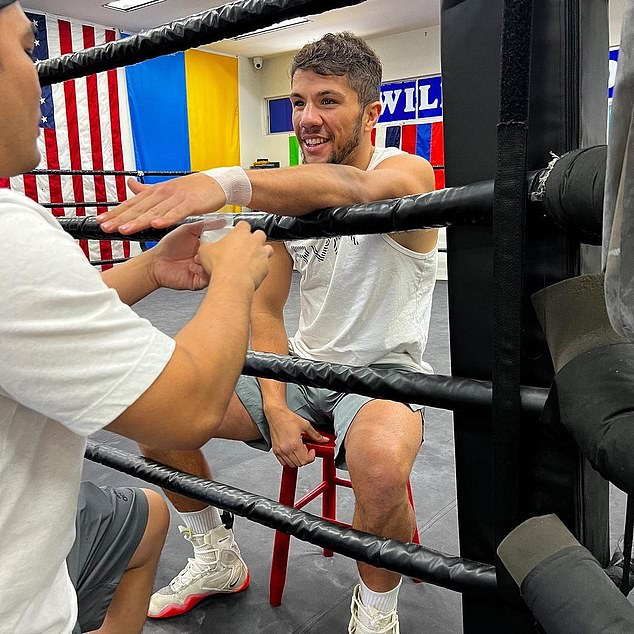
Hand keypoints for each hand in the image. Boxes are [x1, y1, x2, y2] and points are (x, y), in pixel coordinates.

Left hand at [97, 173, 226, 234]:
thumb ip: (148, 189)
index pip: (132, 204)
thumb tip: (130, 184)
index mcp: (156, 192)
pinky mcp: (190, 204)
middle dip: (121, 218)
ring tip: (125, 230)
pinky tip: (157, 225)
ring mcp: (176, 199)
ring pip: (154, 212)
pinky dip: (167, 218)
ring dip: (139, 221)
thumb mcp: (167, 188)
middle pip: (139, 209)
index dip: (116, 213)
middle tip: (106, 227)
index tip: (101, 221)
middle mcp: (163, 194)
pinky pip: (177, 213)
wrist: (217, 183)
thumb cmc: (194, 188)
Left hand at [147, 220, 225, 290]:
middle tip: (211, 249)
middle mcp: (206, 260)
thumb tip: (220, 220)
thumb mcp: (187, 230)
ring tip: (197, 257)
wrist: (155, 263)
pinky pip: (207, 278)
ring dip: (208, 263)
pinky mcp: (198, 282)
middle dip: (217, 254)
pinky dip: (202, 272)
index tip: (225, 238)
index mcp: (206, 247)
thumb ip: (204, 225)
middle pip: (221, 258)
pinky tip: (192, 266)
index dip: (224, 242)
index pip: (221, 246)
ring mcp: (203, 271)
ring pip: (216, 269)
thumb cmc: (167, 247)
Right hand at [196, 221, 272, 290]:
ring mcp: (262, 254)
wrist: (232, 281)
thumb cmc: (220, 265)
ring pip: (268, 248)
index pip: (243, 224)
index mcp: (240, 233)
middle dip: (255, 238)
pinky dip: (262, 267)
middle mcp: (254, 241)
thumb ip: (208, 247)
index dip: (240, 228)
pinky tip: (254, 271)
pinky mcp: (265, 267)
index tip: (237, 232)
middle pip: (260, 233)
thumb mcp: (205, 251)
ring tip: (255, 257)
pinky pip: (267, 265)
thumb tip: (205, 249)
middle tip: (247, 245)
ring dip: (263, 251)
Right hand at [267, 406, 327, 467]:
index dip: (311, 457)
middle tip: (307, 449)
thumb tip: (323, 440)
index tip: (312, 450)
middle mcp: (286, 449)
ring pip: (292, 464)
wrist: (276, 414)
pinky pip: (283, 462)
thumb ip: (316, 435)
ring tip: (299, 449)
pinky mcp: (275, 450)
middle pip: (299, 463)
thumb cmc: (288, 418)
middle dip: (306, 458)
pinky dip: (289, 460)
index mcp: (294, 444)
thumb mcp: (305, 425)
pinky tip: (293, 452)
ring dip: (298, 459)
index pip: (305, 460)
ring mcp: (279, 451)